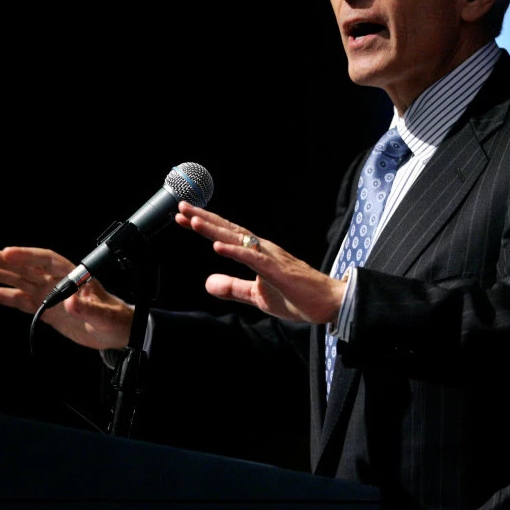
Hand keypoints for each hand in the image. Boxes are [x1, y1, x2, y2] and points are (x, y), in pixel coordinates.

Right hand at [0, 246, 132, 349]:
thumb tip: (71, 303)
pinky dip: (4, 297)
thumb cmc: (115, 319)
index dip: (28, 256)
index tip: (8, 253)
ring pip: (20, 281)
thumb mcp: (106, 315)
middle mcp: (59, 282)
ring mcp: (51, 295)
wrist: (116, 333)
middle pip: (28, 267)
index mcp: (75, 276)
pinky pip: (21, 302)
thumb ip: (90, 309)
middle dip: (4, 261)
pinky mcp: (46, 310)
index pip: (48, 260)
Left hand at [175, 202, 344, 324]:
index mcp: (258, 254)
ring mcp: (271, 258)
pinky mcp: (278, 271)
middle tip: (181, 206)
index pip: (227, 235)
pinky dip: (235, 251)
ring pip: (239, 239)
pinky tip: (218, 246)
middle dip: (204, 218)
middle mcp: (263, 250)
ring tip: (193, 220)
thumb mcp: (257, 296)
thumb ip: (233, 288)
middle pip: (229, 230)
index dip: (205, 226)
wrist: (328, 303)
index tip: (183, 217)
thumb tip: (207, 283)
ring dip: (215, 229)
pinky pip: (253, 259)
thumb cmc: (297, 297)